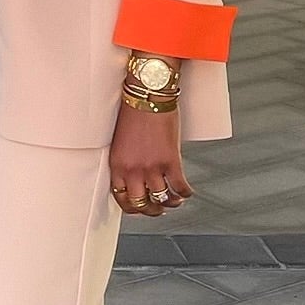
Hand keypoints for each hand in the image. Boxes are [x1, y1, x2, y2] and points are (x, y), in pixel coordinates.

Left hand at [110, 101, 191, 217]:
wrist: (148, 94)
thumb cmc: (134, 112)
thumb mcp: (121, 142)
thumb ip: (126, 161)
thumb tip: (137, 176)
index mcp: (117, 165)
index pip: (121, 198)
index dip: (132, 208)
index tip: (140, 207)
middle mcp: (132, 170)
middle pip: (141, 204)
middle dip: (151, 211)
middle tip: (159, 209)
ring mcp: (152, 167)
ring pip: (161, 199)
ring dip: (170, 203)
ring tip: (175, 200)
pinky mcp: (170, 161)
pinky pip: (180, 187)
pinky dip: (185, 193)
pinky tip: (187, 192)